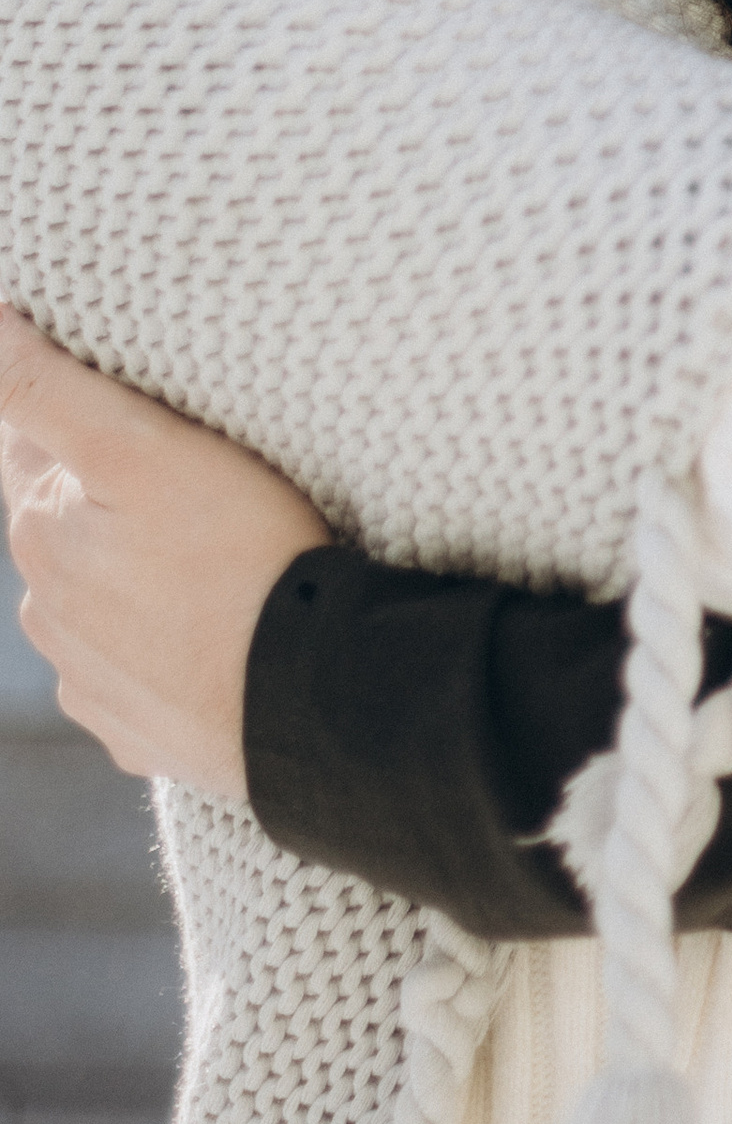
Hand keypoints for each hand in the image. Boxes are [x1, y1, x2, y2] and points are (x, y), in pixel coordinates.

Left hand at [0, 308, 328, 799]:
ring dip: (131, 584)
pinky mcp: (139, 733)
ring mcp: (92, 685)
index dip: (73, 426)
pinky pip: (138, 680)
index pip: (31, 455)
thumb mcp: (144, 449)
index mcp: (44, 535)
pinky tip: (209, 639)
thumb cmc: (238, 558)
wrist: (308, 696)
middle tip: (188, 486)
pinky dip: (161, 656)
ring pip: (98, 611)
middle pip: (68, 535)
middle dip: (106, 509)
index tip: (132, 424)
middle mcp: (49, 616)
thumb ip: (50, 390)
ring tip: (207, 565)